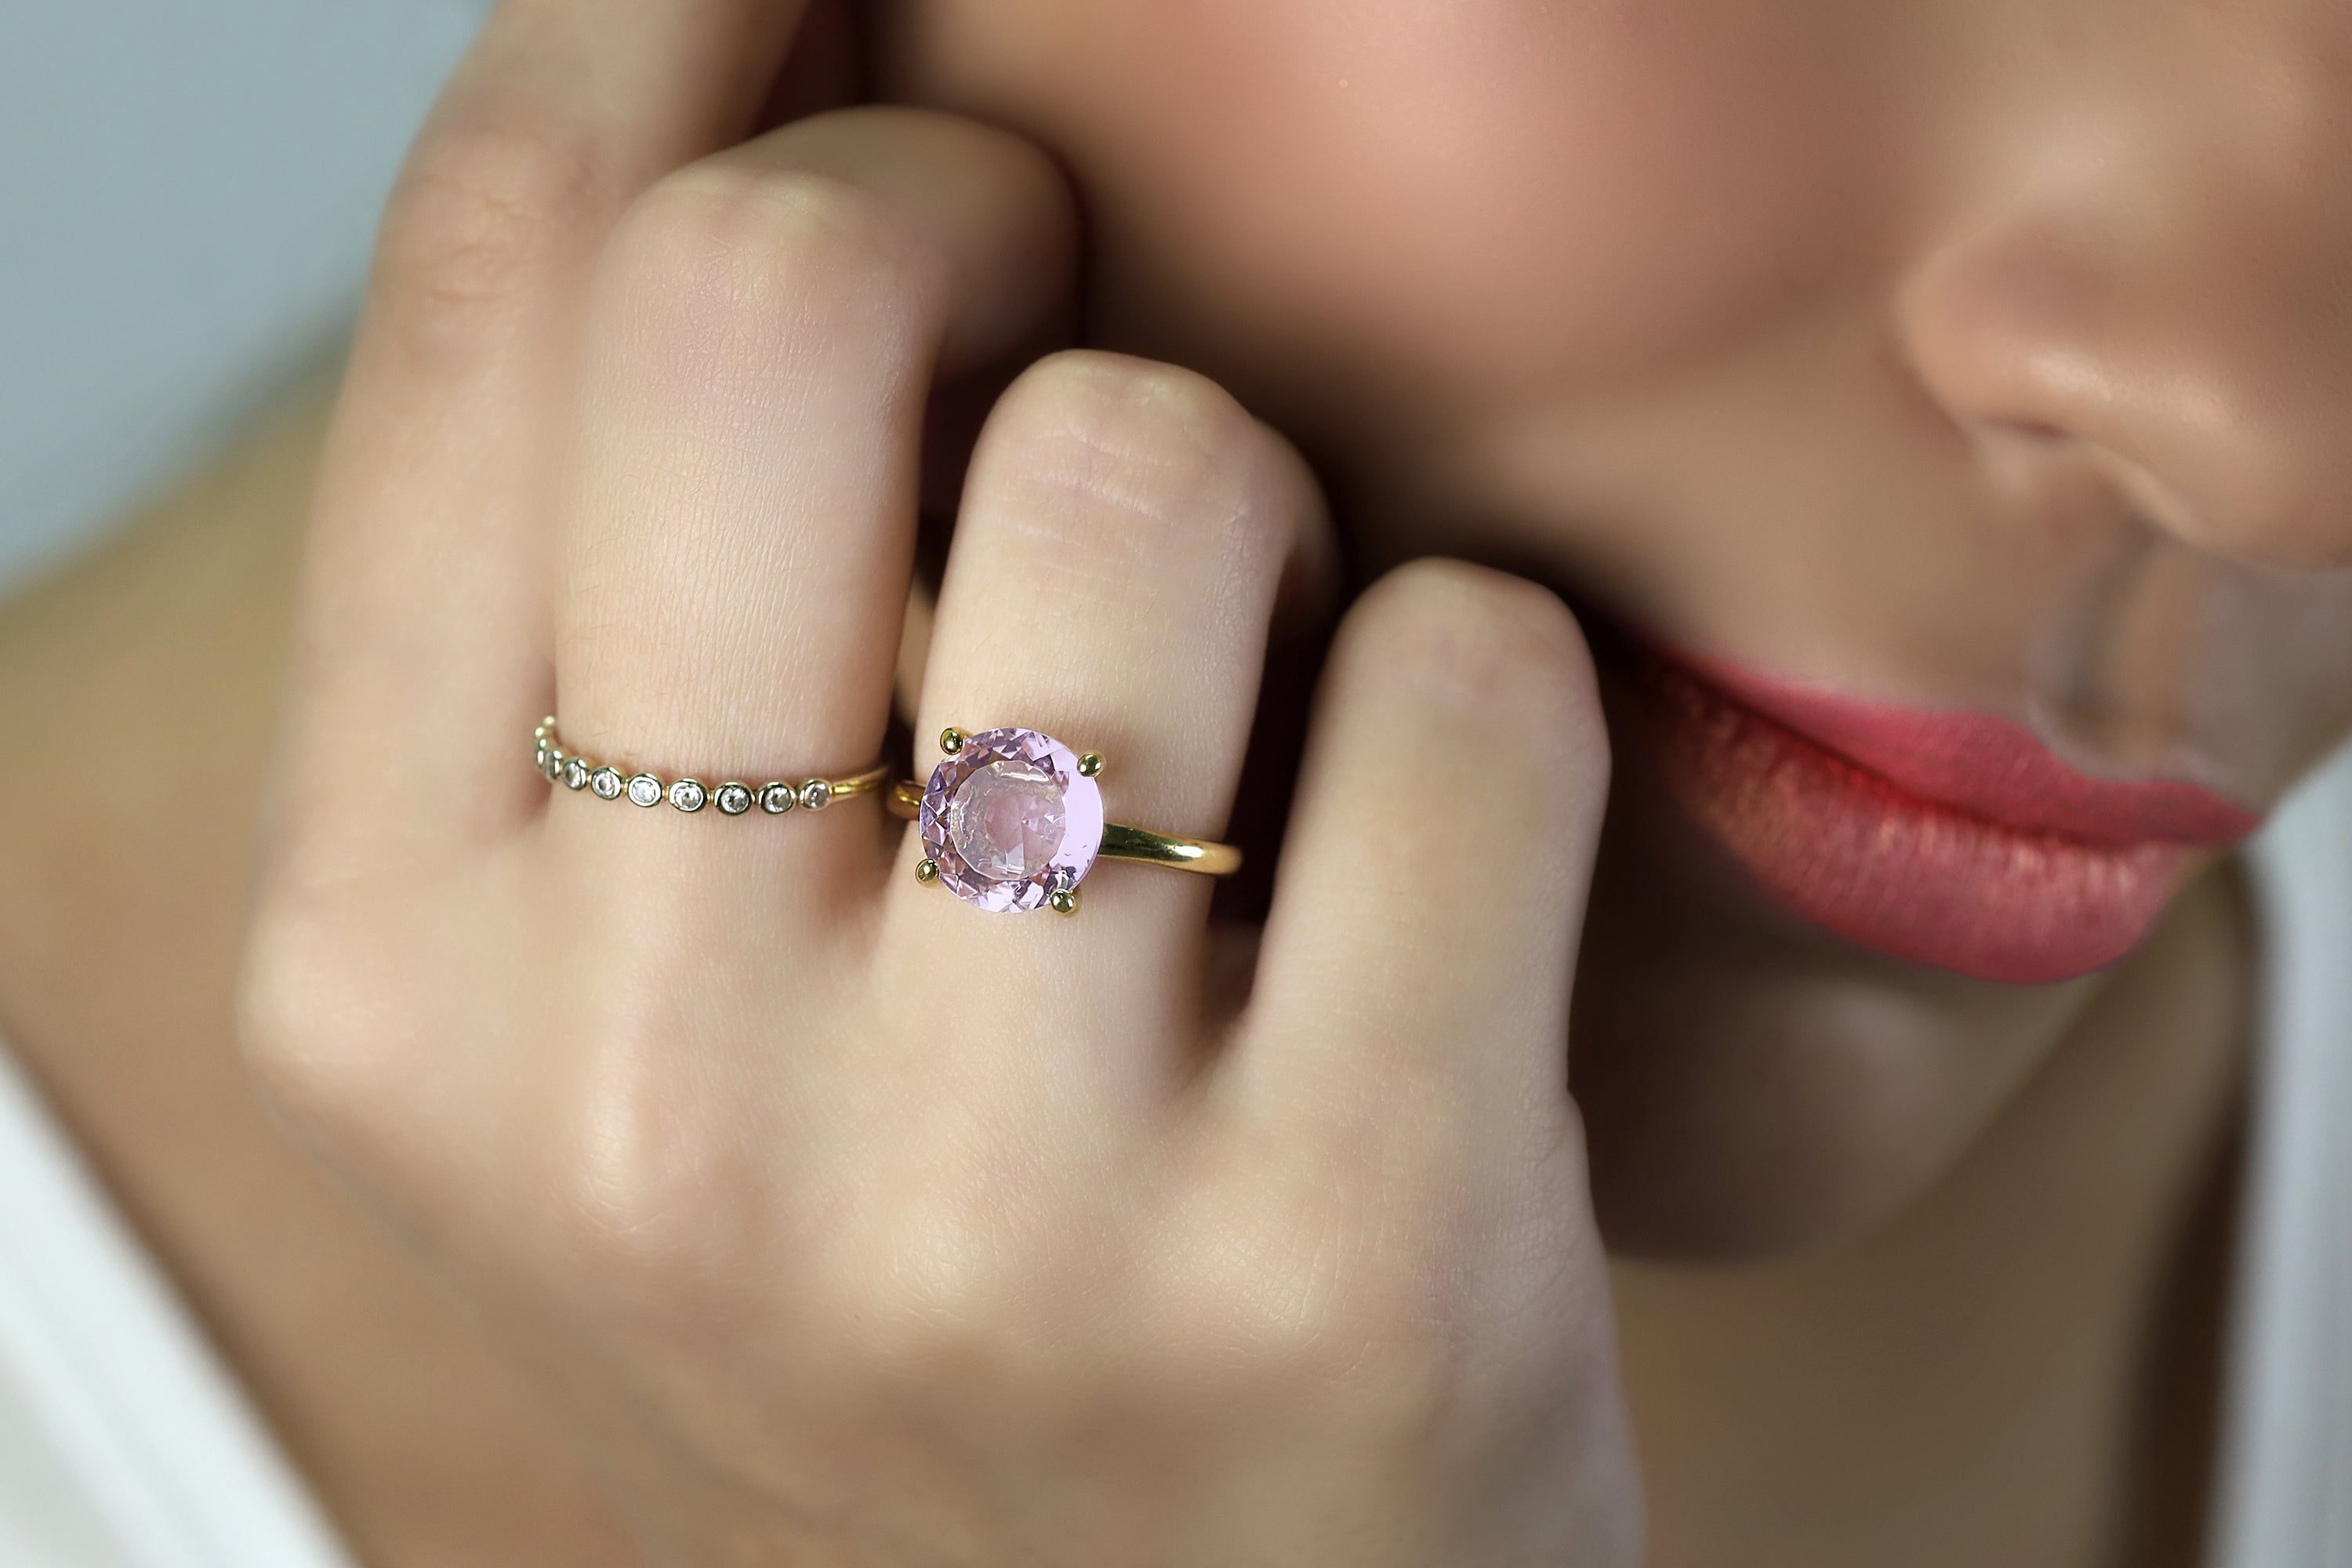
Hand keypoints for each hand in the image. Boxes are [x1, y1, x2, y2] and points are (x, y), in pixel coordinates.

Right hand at [241, 2, 1639, 1561]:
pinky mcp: (1337, 1261)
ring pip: (1150, 467)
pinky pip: (1469, 682)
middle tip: (1058, 311)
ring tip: (1233, 700)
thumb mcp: (648, 984)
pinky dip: (1482, 692)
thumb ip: (627, 602)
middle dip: (976, 209)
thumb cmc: (934, 1257)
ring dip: (1251, 503)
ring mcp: (981, 1202)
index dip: (670, 11)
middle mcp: (633, 1100)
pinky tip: (1410, 863)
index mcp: (398, 979)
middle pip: (779, 298)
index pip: (490, 292)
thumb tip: (739, 97)